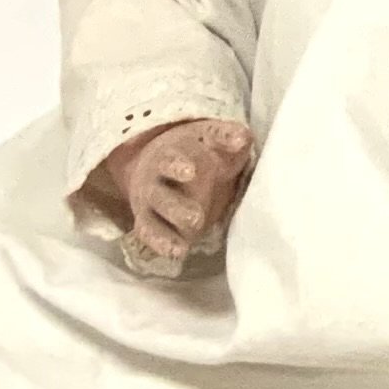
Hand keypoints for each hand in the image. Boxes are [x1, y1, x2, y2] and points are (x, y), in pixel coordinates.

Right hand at [93, 116, 253, 275]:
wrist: (162, 161)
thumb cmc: (199, 149)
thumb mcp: (214, 138)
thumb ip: (228, 136)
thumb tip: (240, 138)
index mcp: (172, 152)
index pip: (173, 157)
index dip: (179, 164)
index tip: (190, 171)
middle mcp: (156, 177)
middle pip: (160, 192)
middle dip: (176, 206)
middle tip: (196, 217)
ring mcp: (151, 199)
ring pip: (156, 213)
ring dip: (172, 225)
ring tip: (194, 232)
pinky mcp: (148, 220)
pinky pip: (150, 232)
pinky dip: (162, 242)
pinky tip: (178, 252)